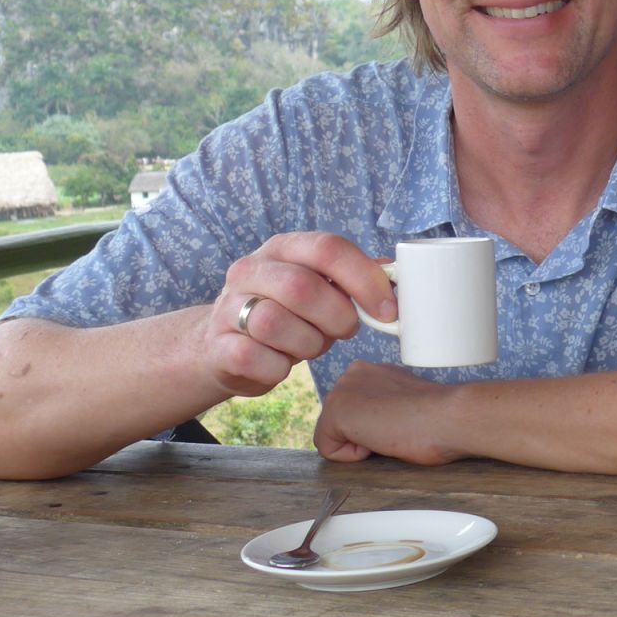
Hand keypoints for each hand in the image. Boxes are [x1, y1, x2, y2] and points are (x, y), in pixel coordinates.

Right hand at [202, 232, 393, 398]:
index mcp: (283, 248)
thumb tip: (397, 275)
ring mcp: (228, 307)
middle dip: (337, 317)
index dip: (365, 279)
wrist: (224, 347)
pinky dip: (279, 368)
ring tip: (308, 345)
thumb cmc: (288, 315)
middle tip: (344, 330)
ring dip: (308, 344)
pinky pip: (258, 359)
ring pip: (277, 323)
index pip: (328, 248)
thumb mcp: (319, 289)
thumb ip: (353, 280)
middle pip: (302, 287)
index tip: (387, 310)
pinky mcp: (219, 346)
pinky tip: (280, 363)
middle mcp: (250, 270)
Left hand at [314, 361, 468, 464]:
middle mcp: (352, 374)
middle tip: (398, 430)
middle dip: (363, 435)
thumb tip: (379, 426)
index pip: (355, 412)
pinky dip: (353, 456)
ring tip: (391, 434)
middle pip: (340, 424)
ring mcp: (342, 391)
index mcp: (371, 371)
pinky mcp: (336, 412)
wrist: (449, 416)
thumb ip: (385, 406)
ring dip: (360, 444)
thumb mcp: (406, 404)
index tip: (403, 422)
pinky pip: (329, 450)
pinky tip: (380, 440)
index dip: (376, 428)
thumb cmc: (441, 417)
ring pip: (333, 437)